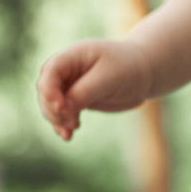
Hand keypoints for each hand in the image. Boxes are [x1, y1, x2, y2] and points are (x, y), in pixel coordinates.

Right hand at [36, 38, 152, 139]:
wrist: (144, 73)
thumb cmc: (129, 69)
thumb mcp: (108, 79)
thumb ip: (83, 93)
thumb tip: (62, 110)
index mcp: (73, 55)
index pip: (50, 71)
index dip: (50, 90)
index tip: (61, 108)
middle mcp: (67, 69)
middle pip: (46, 89)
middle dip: (53, 108)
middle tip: (70, 123)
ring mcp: (70, 84)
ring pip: (51, 103)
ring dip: (57, 119)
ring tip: (70, 132)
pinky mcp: (76, 98)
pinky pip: (62, 113)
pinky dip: (63, 124)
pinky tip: (68, 135)